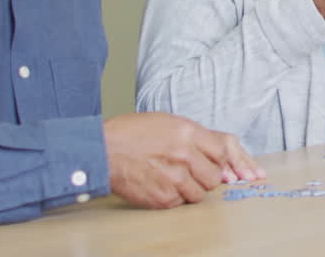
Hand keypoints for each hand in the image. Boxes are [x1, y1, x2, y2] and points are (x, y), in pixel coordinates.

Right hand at [103, 113, 264, 209]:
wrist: (102, 150)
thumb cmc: (132, 133)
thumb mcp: (168, 122)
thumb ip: (194, 136)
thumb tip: (216, 152)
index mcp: (188, 132)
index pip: (222, 151)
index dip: (217, 159)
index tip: (211, 162)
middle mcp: (184, 155)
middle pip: (214, 176)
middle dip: (206, 176)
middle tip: (193, 173)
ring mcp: (174, 178)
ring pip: (200, 193)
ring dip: (191, 189)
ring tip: (175, 179)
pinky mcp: (162, 197)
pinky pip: (180, 202)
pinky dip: (174, 198)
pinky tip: (161, 185)